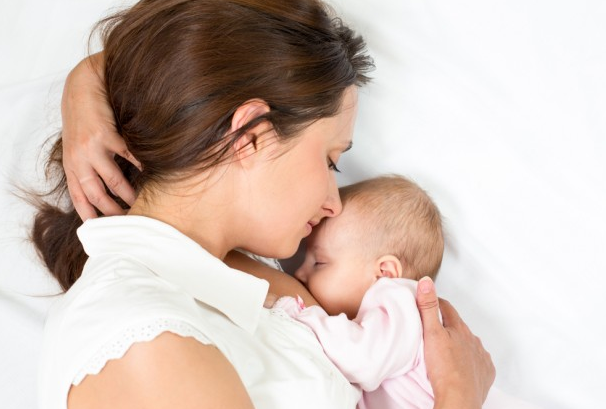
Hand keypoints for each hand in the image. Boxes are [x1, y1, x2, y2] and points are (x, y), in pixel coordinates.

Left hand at [61, 52, 140, 220]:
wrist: (83, 86)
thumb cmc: (84, 117)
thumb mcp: (78, 144)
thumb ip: (88, 165)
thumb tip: (108, 188)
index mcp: (72, 164)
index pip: (79, 197)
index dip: (90, 215)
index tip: (103, 229)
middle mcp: (78, 160)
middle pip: (96, 195)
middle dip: (112, 210)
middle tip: (129, 218)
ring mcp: (91, 149)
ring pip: (113, 181)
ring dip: (128, 194)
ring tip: (140, 201)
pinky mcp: (107, 136)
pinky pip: (128, 158)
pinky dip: (140, 168)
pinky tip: (150, 174)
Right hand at [416, 277, 494, 408]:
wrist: (459, 399)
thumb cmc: (444, 369)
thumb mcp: (430, 334)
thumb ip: (428, 307)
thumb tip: (427, 282)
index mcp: (459, 328)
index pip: (447, 308)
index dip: (436, 303)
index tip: (428, 302)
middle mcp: (473, 340)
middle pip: (458, 326)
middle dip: (447, 325)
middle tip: (433, 330)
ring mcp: (481, 356)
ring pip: (469, 343)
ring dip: (459, 343)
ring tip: (445, 351)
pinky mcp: (486, 372)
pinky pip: (478, 361)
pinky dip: (470, 360)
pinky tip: (461, 366)